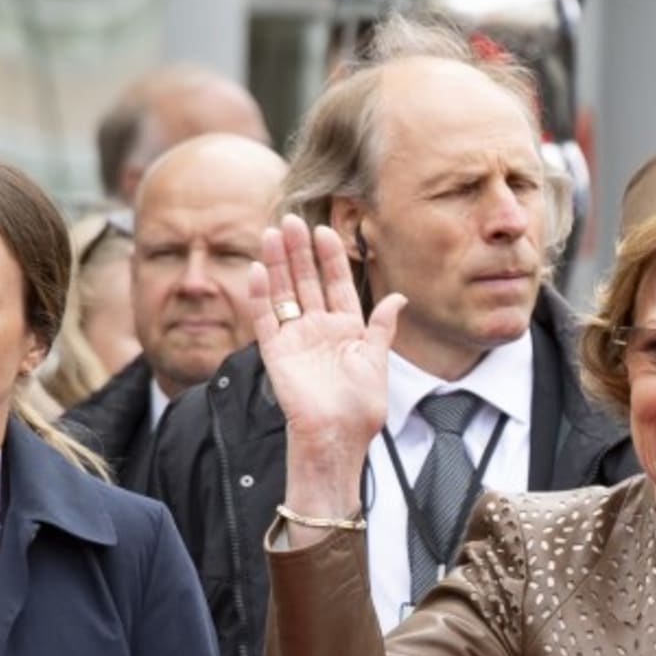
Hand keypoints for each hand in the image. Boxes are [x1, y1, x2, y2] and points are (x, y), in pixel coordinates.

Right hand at [252, 215, 402, 513]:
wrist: (339, 435)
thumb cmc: (361, 406)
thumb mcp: (377, 360)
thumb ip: (382, 327)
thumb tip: (398, 297)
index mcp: (346, 329)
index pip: (337, 284)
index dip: (331, 258)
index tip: (326, 231)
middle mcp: (319, 329)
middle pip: (306, 281)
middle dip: (299, 252)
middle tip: (292, 220)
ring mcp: (296, 338)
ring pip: (283, 292)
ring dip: (277, 264)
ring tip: (272, 233)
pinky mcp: (276, 353)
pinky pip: (265, 318)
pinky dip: (260, 295)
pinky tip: (258, 270)